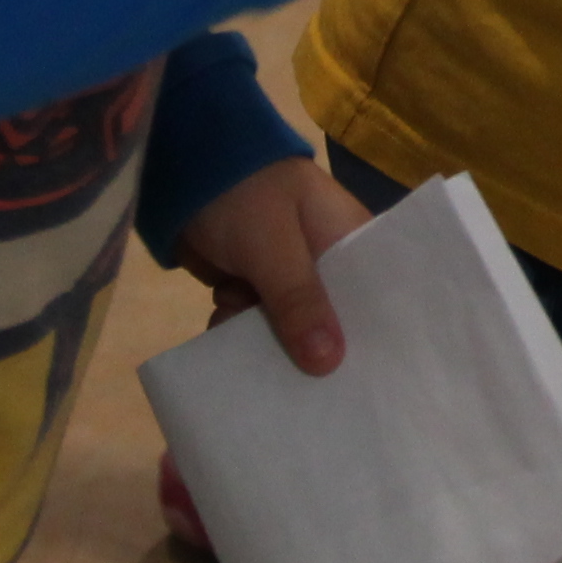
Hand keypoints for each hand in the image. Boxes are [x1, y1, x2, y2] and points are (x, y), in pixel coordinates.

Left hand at [177, 156, 368, 375]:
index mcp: (352, 241)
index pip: (378, 296)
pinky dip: (240, 333)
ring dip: (265, 342)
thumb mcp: (274, 247)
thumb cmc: (245, 196)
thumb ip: (299, 301)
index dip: (374, 338)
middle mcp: (329, 264)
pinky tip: (223, 335)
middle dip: (314, 352)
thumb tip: (330, 366)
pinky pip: (258, 327)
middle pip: (335, 322)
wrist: (183, 173)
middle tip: (299, 389)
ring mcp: (290, 278)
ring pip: (291, 331)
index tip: (367, 381)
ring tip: (243, 344)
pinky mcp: (258, 288)